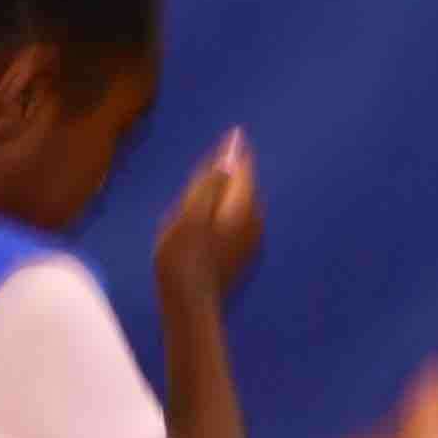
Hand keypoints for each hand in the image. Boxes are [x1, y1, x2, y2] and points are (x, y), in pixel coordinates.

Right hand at [153, 128, 261, 304]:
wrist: (190, 304)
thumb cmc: (183, 257)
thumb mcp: (190, 213)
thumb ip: (211, 183)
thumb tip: (230, 157)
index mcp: (242, 208)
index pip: (244, 171)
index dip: (236, 152)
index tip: (236, 133)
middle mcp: (254, 223)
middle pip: (245, 187)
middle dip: (236, 169)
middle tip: (226, 151)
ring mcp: (249, 242)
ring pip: (242, 204)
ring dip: (232, 189)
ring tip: (218, 175)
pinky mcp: (240, 255)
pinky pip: (236, 220)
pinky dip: (226, 208)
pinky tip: (212, 212)